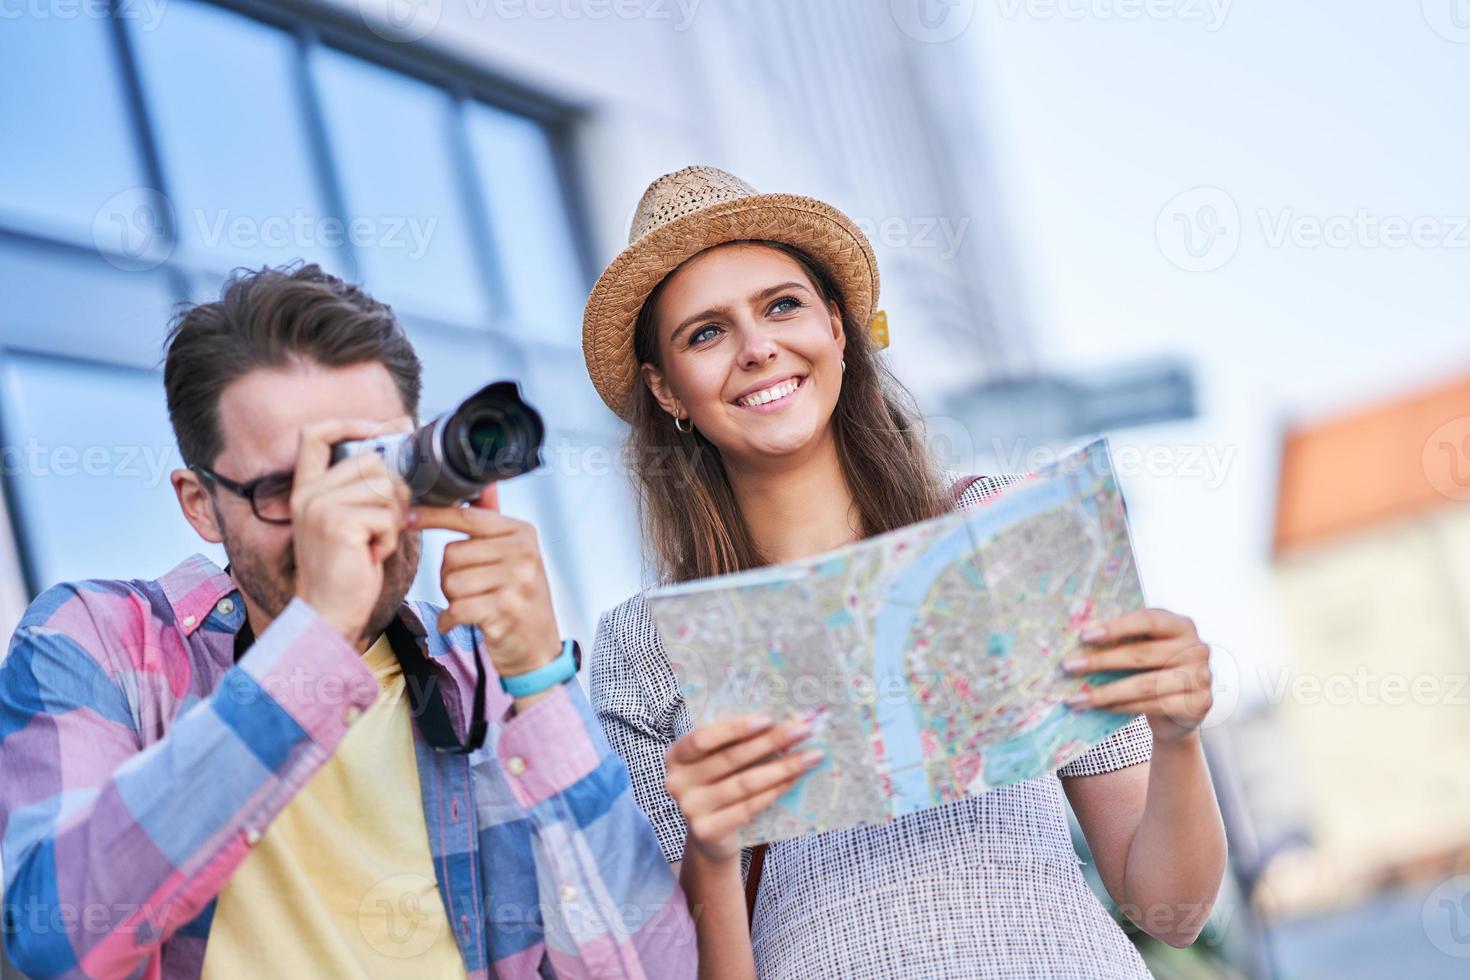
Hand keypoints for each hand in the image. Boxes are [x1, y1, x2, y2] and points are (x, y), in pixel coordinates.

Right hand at [291, 418, 411, 643]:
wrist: (329, 614)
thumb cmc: (348, 570)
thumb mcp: (352, 520)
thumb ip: (365, 487)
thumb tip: (402, 443)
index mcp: (307, 489)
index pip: (315, 434)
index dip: (348, 424)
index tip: (380, 429)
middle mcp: (309, 494)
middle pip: (373, 462)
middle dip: (394, 492)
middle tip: (384, 524)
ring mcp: (320, 507)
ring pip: (387, 489)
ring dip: (392, 520)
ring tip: (372, 543)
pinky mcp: (338, 524)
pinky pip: (388, 516)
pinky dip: (390, 539)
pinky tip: (371, 555)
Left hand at [411, 485, 560, 679]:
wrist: (538, 651)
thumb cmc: (518, 600)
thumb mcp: (515, 557)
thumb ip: (494, 522)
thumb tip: (483, 486)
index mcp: (522, 533)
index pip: (466, 516)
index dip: (432, 516)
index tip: (406, 516)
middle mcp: (523, 553)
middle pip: (452, 553)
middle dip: (450, 575)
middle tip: (474, 590)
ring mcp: (517, 582)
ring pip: (450, 582)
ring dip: (452, 599)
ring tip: (476, 606)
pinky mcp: (505, 611)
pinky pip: (455, 608)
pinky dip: (451, 620)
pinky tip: (465, 623)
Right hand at [664, 715, 822, 863]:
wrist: (710, 835)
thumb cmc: (718, 783)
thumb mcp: (716, 760)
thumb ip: (734, 742)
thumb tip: (782, 720)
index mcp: (676, 755)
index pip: (703, 737)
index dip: (735, 728)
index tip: (768, 719)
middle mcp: (677, 781)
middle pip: (731, 758)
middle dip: (771, 741)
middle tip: (803, 730)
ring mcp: (690, 808)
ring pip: (745, 783)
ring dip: (783, 767)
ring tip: (811, 755)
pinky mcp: (707, 830)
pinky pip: (750, 806)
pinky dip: (776, 790)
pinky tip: (796, 779)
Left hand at [1062, 607, 1213, 742]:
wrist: (1178, 710)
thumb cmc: (1154, 669)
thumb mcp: (1142, 647)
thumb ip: (1121, 637)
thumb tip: (1081, 630)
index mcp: (1181, 625)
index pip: (1148, 620)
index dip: (1116, 627)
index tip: (1084, 636)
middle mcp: (1197, 649)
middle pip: (1142, 654)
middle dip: (1101, 661)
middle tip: (1069, 667)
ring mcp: (1201, 678)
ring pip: (1145, 685)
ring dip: (1105, 692)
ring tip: (1076, 697)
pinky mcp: (1198, 705)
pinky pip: (1152, 706)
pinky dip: (1121, 707)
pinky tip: (1099, 707)